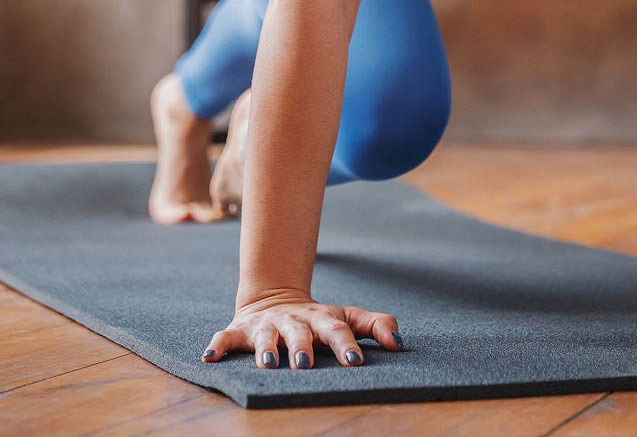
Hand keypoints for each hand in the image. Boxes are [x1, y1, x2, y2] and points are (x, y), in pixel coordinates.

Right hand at [201, 288, 405, 367]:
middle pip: (299, 333)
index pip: (337, 330)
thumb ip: (376, 326)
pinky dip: (217, 345)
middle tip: (305, 364)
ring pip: (265, 336)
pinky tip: (210, 357)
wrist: (276, 298)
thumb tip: (400, 345)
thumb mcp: (348, 317)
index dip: (346, 345)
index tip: (356, 362)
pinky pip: (225, 337)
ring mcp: (266, 325)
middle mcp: (294, 320)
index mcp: (322, 319)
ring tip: (267, 364)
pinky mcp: (240, 331)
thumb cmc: (320, 319)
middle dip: (302, 347)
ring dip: (265, 349)